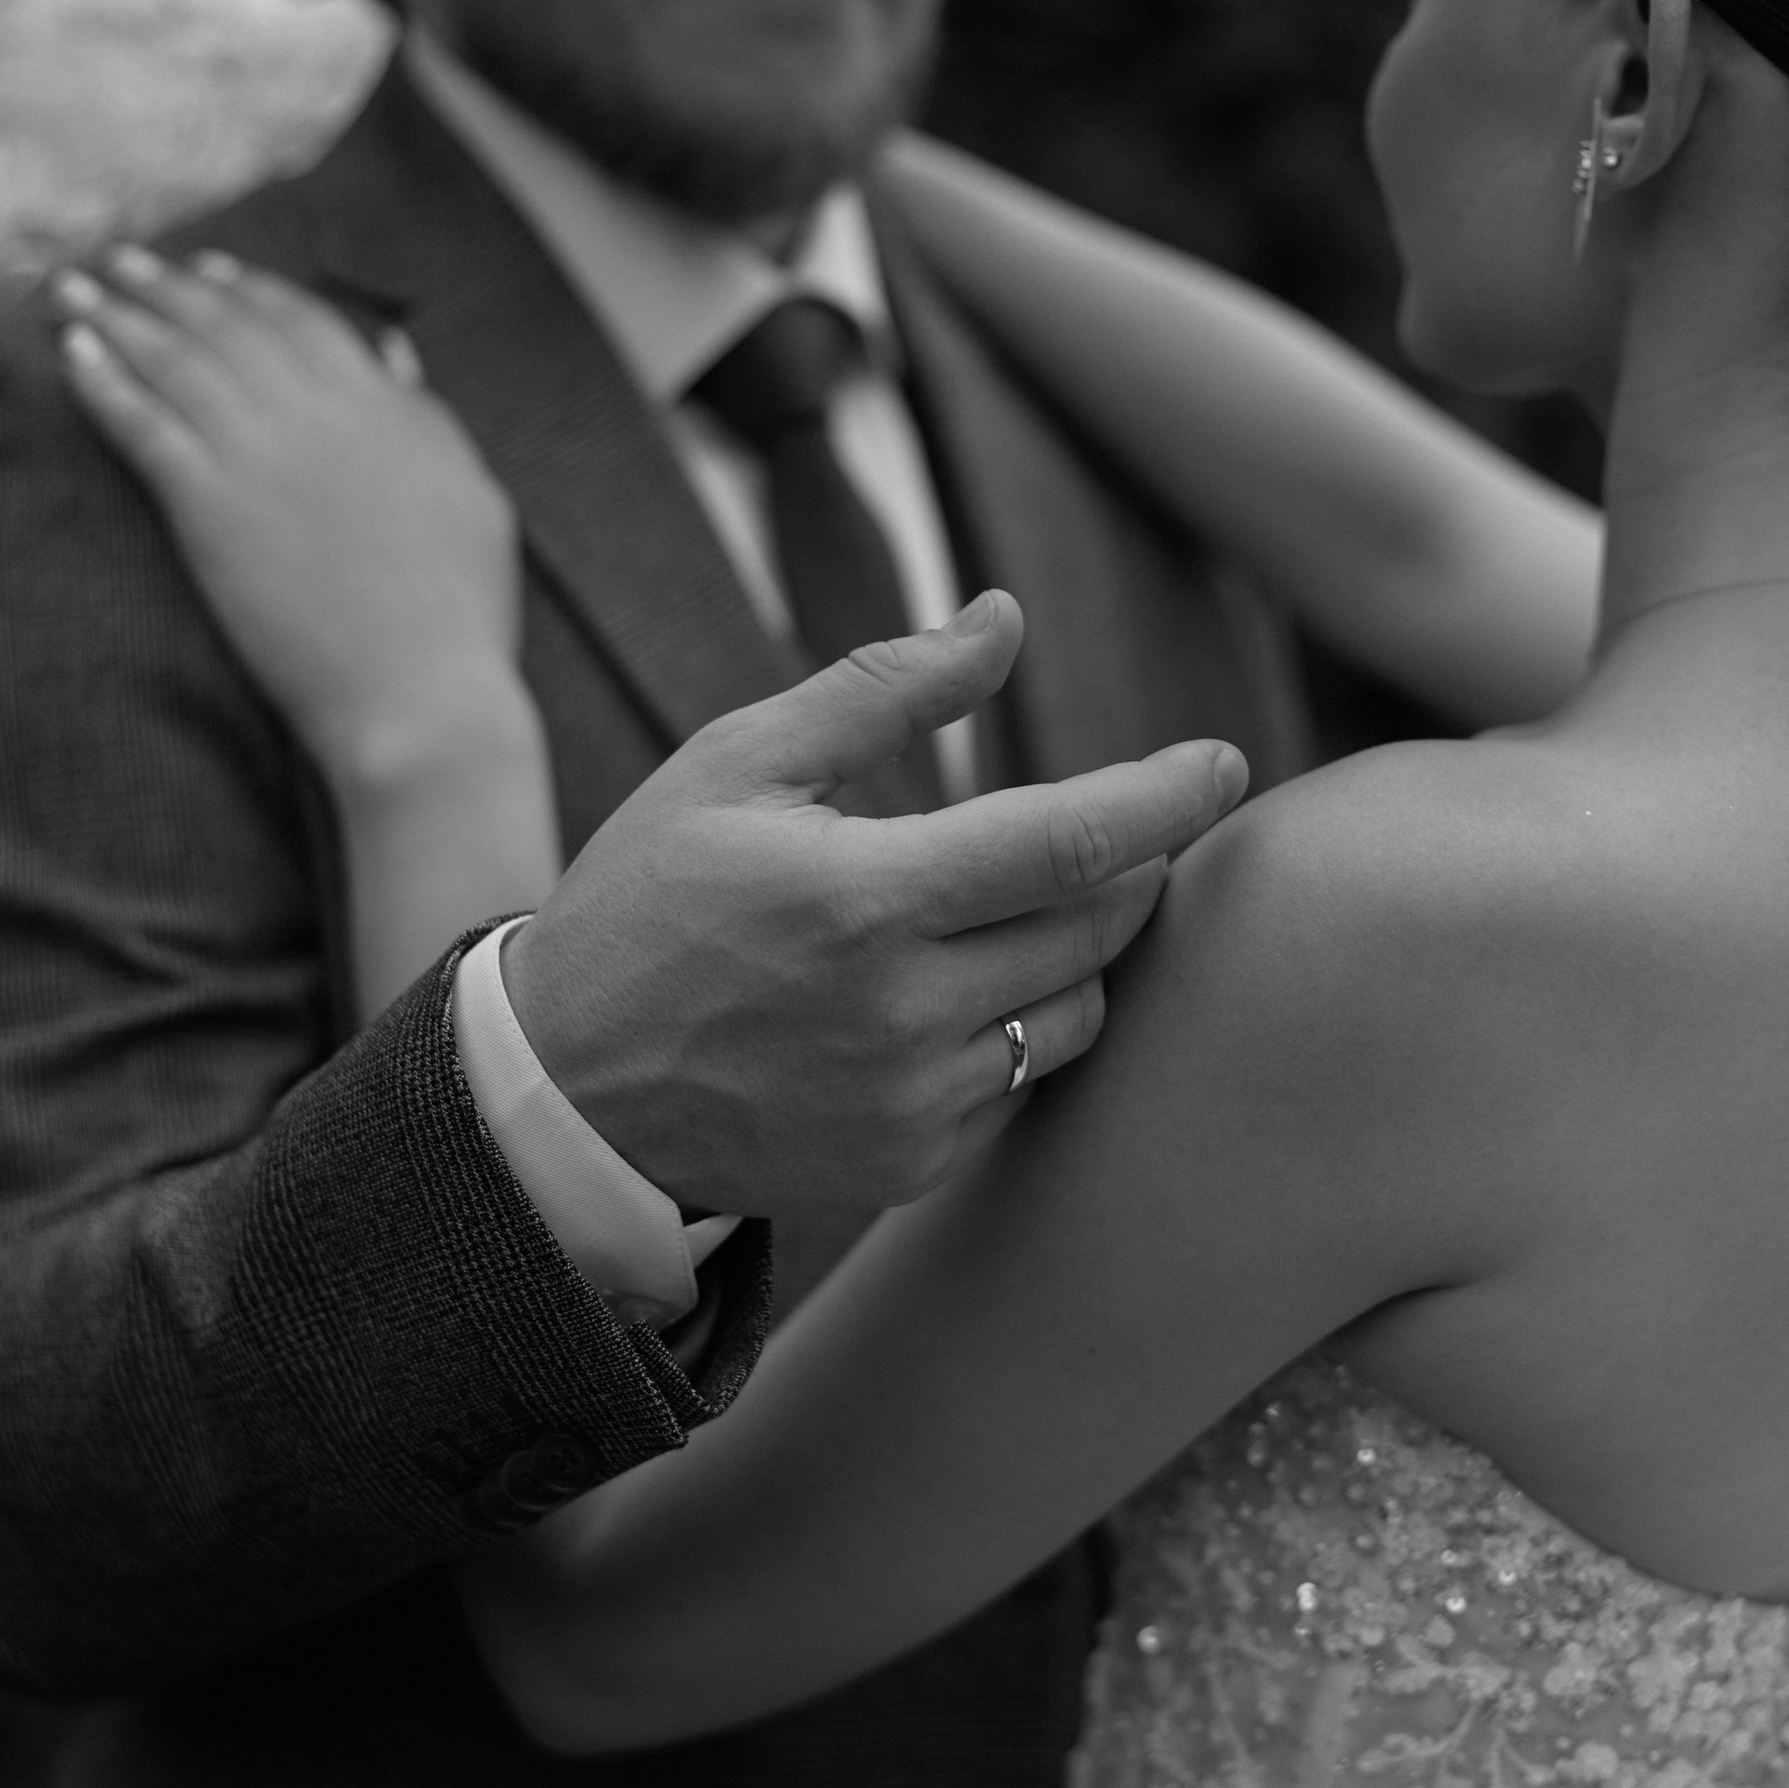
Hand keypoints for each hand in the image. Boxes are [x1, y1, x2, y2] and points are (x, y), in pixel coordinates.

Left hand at [55, 246, 526, 791]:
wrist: (421, 697)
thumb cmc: (460, 616)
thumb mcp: (472, 497)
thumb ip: (428, 418)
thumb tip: (395, 353)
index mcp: (383, 407)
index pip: (302, 321)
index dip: (248, 290)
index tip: (209, 270)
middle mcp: (317, 414)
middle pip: (226, 326)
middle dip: (167, 286)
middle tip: (121, 262)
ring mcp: (261, 457)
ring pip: (176, 361)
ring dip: (118, 316)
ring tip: (76, 291)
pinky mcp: (211, 508)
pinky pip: (144, 426)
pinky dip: (103, 383)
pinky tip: (73, 355)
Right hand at [505, 593, 1247, 1218]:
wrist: (562, 1095)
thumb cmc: (644, 903)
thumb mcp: (735, 767)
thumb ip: (881, 694)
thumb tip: (1003, 619)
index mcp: (864, 899)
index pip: (1072, 843)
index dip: (1167, 798)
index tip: (1226, 763)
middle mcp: (901, 1013)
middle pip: (1095, 929)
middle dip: (1127, 869)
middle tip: (1106, 832)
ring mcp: (908, 1104)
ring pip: (1072, 1016)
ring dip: (1074, 954)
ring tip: (1007, 914)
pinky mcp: (906, 1168)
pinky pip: (1016, 1089)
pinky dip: (1010, 1032)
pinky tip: (939, 1001)